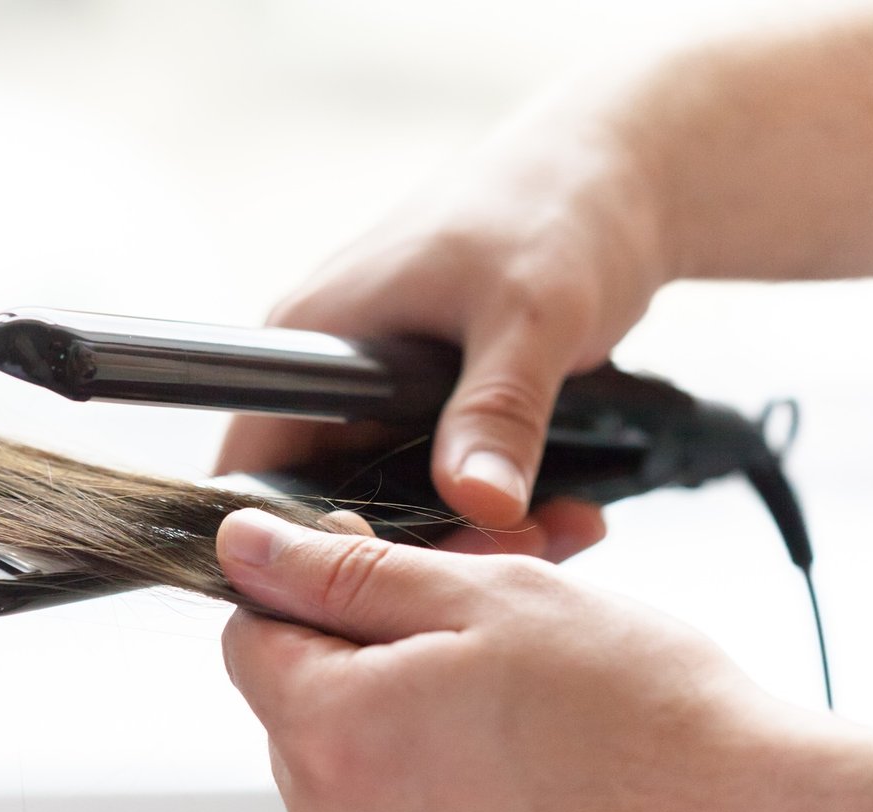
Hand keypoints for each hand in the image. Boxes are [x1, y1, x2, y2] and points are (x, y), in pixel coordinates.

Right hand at [216, 91, 671, 557]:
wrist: (620, 170)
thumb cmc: (561, 208)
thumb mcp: (534, 313)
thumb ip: (498, 412)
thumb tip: (476, 506)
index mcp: (312, 337)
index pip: (252, 469)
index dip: (295, 540)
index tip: (377, 581)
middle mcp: (327, 367)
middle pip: (325, 497)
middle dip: (405, 546)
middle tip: (494, 561)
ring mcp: (373, 385)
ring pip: (386, 494)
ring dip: (456, 531)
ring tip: (546, 533)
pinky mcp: (421, 399)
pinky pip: (429, 477)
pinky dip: (482, 505)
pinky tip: (550, 513)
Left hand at [217, 508, 828, 811]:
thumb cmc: (646, 721)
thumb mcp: (489, 598)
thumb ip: (341, 574)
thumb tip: (244, 549)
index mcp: (335, 732)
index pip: (250, 645)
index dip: (314, 612)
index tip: (381, 615)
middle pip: (300, 734)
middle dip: (364, 694)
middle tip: (475, 686)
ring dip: (399, 781)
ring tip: (509, 766)